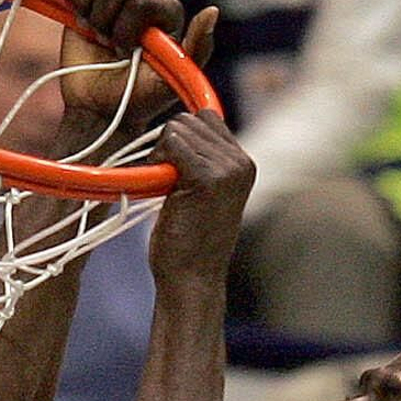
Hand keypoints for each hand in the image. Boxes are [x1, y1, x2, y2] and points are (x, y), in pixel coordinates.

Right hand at [54, 0, 215, 130]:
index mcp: (165, 12)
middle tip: (103, 44)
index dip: (125, 27)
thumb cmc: (136, 98)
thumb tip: (212, 11)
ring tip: (87, 28)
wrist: (99, 108)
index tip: (120, 52)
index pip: (142, 0)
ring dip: (87, 2)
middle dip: (104, 19)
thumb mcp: (172, 81)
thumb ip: (197, 48)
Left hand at [146, 112, 255, 289]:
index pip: (207, 118)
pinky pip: (172, 142)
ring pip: (179, 126)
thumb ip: (201, 163)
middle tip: (166, 182)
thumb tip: (177, 128)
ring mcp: (228, 168)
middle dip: (169, 144)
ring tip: (165, 188)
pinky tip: (161, 187)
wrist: (191, 281)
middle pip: (191, 119)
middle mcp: (241, 162)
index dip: (181, 138)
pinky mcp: (209, 177)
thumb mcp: (202, 196)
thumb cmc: (188, 245)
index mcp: (243, 164)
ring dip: (161, 153)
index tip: (171, 169)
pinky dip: (158, 159)